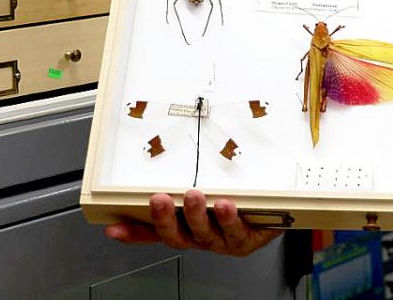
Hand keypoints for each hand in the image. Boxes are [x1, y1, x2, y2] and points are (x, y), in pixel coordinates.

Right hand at [104, 189, 281, 256]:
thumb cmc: (239, 200)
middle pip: (176, 235)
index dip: (133, 232)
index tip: (114, 228)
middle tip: (160, 200)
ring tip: (195, 196)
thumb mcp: (209, 185)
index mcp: (186, 226)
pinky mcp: (244, 240)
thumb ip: (188, 177)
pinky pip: (235, 231)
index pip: (154, 232)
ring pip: (204, 234)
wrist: (279, 212)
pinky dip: (229, 218)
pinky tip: (226, 205)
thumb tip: (166, 153)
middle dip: (165, 218)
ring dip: (197, 215)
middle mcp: (200, 236)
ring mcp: (221, 240)